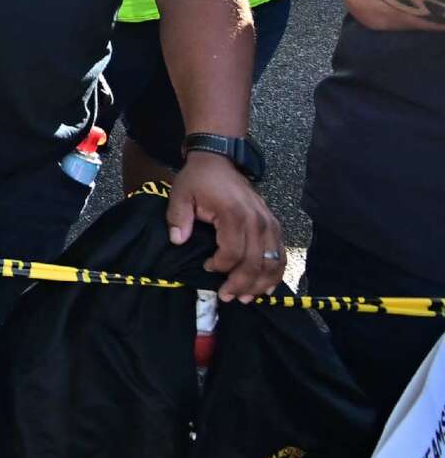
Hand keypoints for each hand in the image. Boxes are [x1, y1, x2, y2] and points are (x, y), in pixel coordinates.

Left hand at [168, 150, 286, 300]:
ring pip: (273, 262)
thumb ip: (178, 218)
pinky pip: (281, 254)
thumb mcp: (180, 194)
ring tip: (245, 297)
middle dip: (241, 284)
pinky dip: (276, 273)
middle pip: (255, 262)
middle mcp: (257, 221)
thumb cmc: (198, 179)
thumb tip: (177, 241)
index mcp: (234, 214)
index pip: (233, 252)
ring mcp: (270, 223)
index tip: (206, 269)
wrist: (219, 160)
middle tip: (227, 297)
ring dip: (261, 283)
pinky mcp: (275, 225)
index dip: (221, 266)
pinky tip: (266, 287)